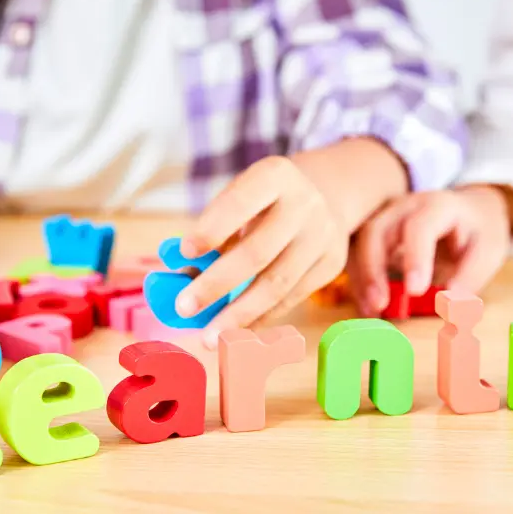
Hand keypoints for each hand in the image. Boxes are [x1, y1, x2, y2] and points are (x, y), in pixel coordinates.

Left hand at [176, 156, 347, 347]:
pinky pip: (291, 299)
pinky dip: (260, 319)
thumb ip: (213, 232)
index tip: (184, 253)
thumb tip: (181, 277)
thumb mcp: (240, 199)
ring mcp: (322, 236)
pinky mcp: (331, 264)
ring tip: (209, 338)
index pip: (240, 202)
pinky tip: (236, 332)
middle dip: (217, 284)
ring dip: (238, 315)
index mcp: (275, 176)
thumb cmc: (263, 202)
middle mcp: (304, 204)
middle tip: (184, 308)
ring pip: (277, 284)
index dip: (212, 228)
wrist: (323, 197)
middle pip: (257, 252)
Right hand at [348, 185, 512, 315]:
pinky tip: (368, 306)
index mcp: (437, 205)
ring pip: (359, 243)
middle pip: (377, 230)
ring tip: (371, 310)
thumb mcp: (489, 250)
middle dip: (373, 269)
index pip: (419, 227)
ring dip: (361, 278)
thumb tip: (448, 304)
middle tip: (380, 304)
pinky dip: (360, 282)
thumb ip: (470, 276)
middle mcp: (404, 206)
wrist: (469, 211)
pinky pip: (357, 254)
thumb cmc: (478, 232)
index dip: (415, 258)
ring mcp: (384, 218)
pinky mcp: (375, 234)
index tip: (415, 290)